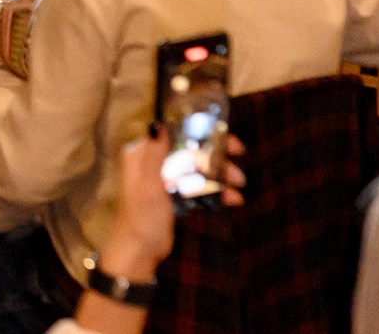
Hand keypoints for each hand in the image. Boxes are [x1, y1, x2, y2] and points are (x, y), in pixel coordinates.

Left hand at [100, 133, 245, 279]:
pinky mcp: (174, 196)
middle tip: (239, 163)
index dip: (202, 132)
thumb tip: (157, 125)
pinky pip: (198, 187)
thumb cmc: (140, 219)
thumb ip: (153, 157)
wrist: (139, 252)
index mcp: (142, 155)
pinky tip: (233, 199)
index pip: (175, 133)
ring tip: (238, 186)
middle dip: (216, 157)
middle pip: (190, 150)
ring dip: (220, 175)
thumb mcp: (147, 186)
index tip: (227, 139)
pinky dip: (215, 191)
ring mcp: (165, 180)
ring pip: (198, 169)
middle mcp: (153, 163)